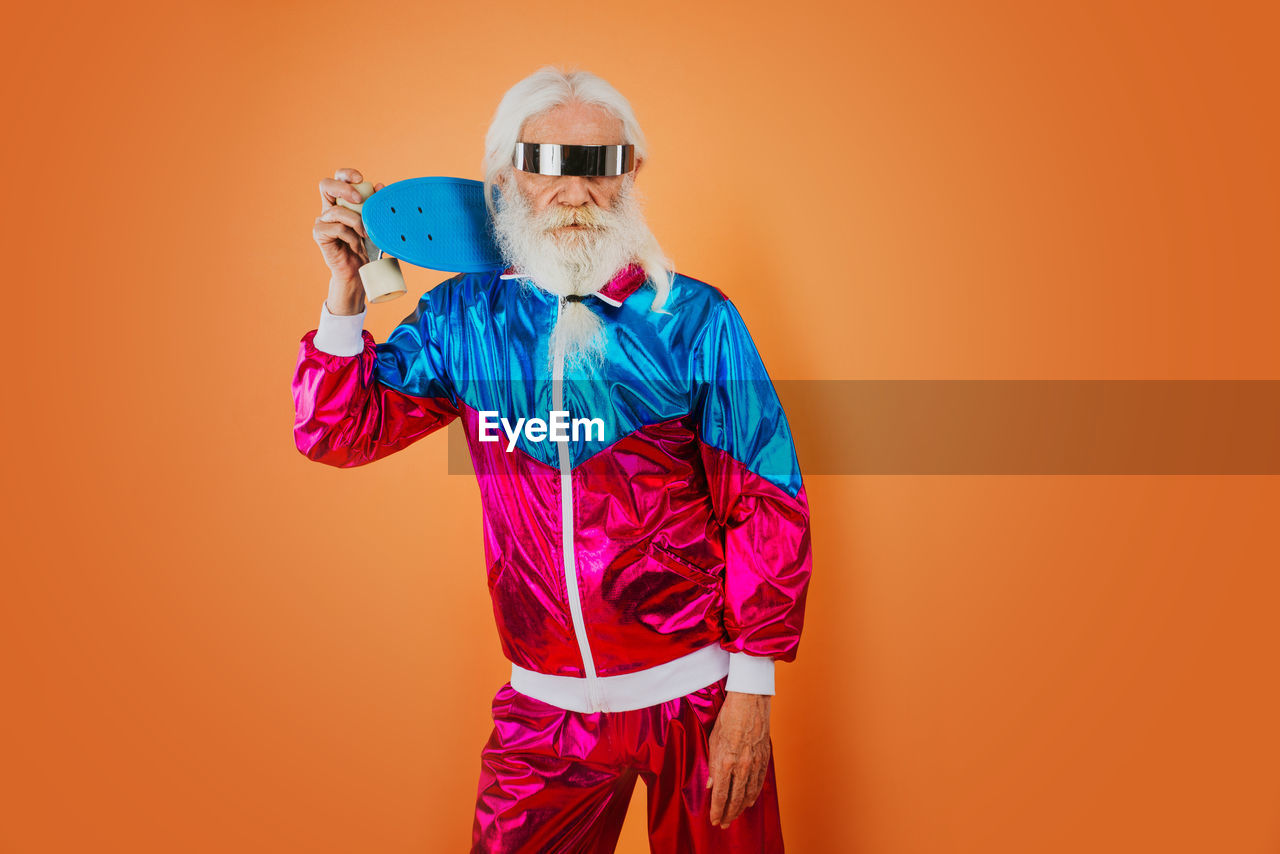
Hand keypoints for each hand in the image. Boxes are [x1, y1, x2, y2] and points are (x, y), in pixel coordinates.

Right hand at [313, 167, 383, 311]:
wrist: (360, 271)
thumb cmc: (368, 246)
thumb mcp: (375, 223)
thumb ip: (376, 205)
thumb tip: (380, 185)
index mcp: (341, 201)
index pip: (338, 178)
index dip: (346, 174)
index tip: (360, 178)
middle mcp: (328, 208)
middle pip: (325, 185)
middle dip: (343, 188)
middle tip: (359, 199)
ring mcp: (322, 221)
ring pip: (337, 211)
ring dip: (356, 222)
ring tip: (365, 235)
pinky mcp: (320, 234)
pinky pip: (337, 228)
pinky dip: (350, 236)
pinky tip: (355, 245)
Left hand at [706, 691, 771, 828]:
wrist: (749, 701)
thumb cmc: (728, 717)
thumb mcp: (712, 740)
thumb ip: (712, 765)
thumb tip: (709, 784)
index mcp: (725, 762)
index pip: (720, 795)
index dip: (716, 810)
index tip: (714, 820)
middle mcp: (741, 766)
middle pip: (734, 798)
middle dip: (728, 814)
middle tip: (724, 824)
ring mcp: (754, 763)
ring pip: (748, 793)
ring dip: (741, 808)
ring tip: (735, 816)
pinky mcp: (764, 758)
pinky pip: (759, 782)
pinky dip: (754, 794)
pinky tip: (750, 801)